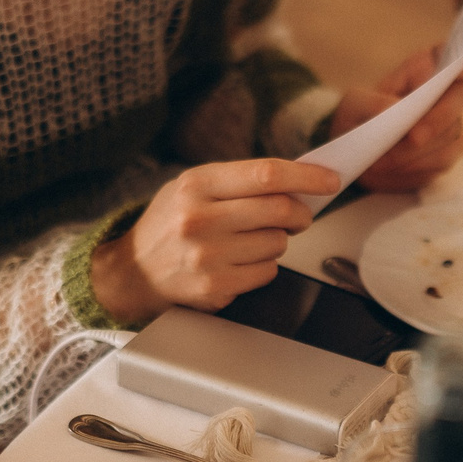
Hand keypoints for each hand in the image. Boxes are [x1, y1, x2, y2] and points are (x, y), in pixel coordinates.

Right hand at [92, 158, 339, 323]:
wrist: (132, 271)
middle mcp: (199, 219)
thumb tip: (299, 181)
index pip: (266, 174)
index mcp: (197, 185)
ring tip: (252, 240)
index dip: (306, 176)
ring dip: (278, 241)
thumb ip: (240, 182)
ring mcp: (206, 256)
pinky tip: (241, 261)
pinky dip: (264, 266)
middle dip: (301, 213)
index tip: (329, 180)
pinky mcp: (214, 287)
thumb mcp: (193, 188)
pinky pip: (267, 272)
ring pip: (277, 244)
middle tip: (299, 215)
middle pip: (279, 209)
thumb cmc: (170, 223)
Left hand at [333, 46, 462, 193]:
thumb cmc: (358, 117)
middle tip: (413, 136)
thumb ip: (371, 101)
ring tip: (382, 160)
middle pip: (462, 96)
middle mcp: (447, 93)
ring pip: (451, 137)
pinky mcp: (447, 155)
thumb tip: (394, 108)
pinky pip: (439, 164)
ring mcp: (452, 125)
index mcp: (426, 68)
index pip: (454, 53)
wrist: (356, 152)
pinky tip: (389, 169)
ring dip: (416, 152)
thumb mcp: (353, 104)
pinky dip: (413, 168)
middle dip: (439, 118)